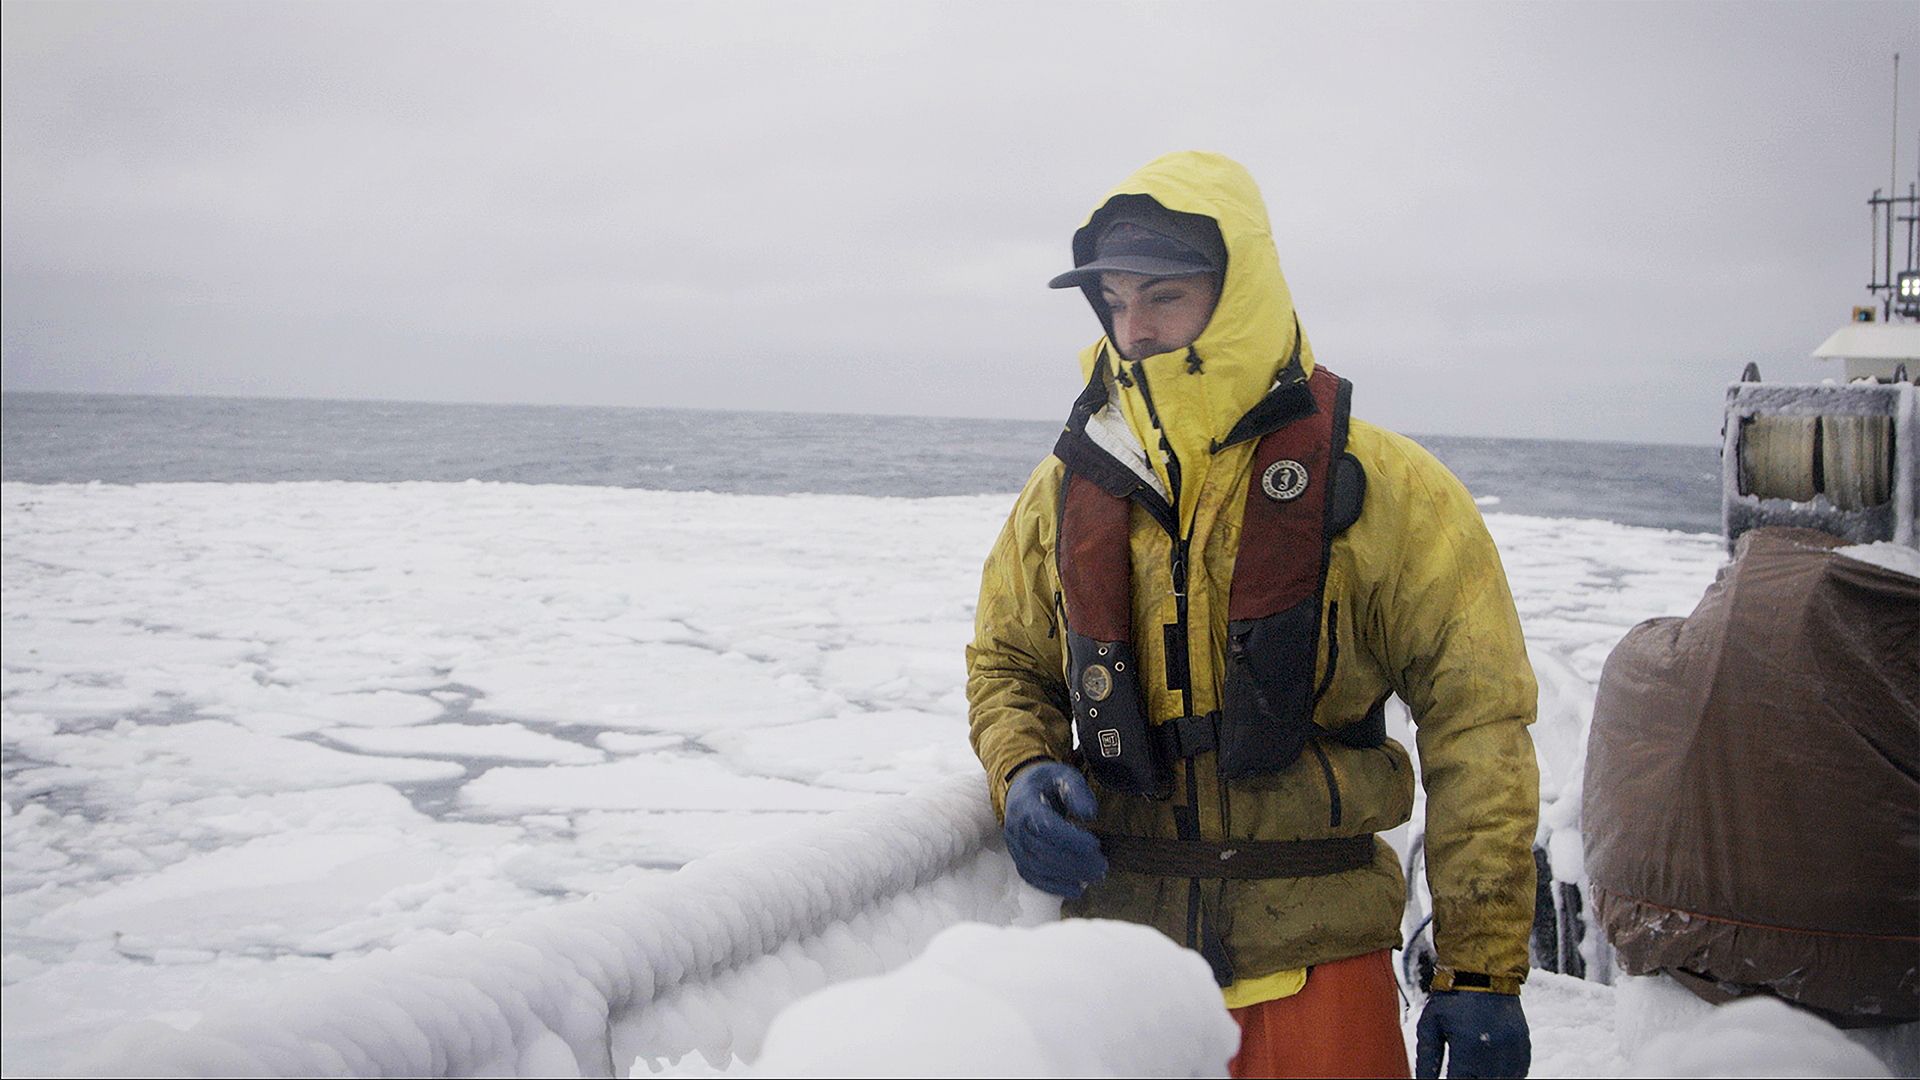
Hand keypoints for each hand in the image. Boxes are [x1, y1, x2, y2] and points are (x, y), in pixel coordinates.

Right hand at [1003, 762, 1106, 897]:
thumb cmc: (1045, 784)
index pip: (1047, 827)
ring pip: (1039, 868)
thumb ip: (1078, 792)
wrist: (1020, 790)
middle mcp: (1016, 829)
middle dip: (1076, 862)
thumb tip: (1089, 814)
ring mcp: (1015, 846)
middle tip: (1102, 866)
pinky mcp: (1018, 858)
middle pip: (1045, 851)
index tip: (1095, 844)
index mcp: (1026, 806)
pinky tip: (1076, 889)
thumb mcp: (1063, 776)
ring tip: (1093, 877)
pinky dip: (1054, 887)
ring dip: (1068, 876)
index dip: (1072, 839)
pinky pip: (1033, 877)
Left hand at [1415, 990, 1529, 1077]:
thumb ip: (1426, 1058)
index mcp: (1468, 1048)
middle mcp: (1494, 1052)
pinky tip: (1490, 1066)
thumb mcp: (1430, 1025)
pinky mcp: (1524, 1046)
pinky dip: (1504, 1073)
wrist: (1483, 972)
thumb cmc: (1451, 998)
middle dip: (1469, 1078)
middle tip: (1460, 1069)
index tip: (1447, 1076)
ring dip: (1487, 1077)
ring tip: (1474, 1066)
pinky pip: (1517, 1072)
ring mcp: (1513, 1050)